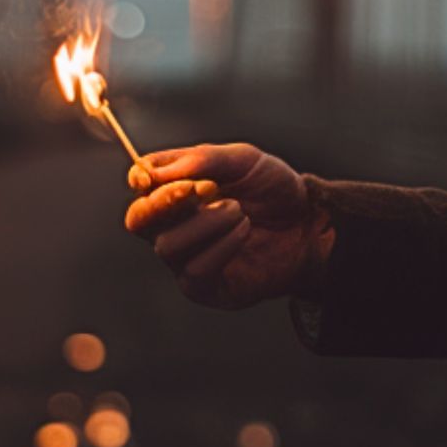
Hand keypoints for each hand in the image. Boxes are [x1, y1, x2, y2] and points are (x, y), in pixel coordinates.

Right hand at [123, 142, 330, 309]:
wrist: (308, 223)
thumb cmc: (273, 191)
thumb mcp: (243, 160)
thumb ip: (201, 159)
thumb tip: (153, 169)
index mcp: (177, 190)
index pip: (140, 185)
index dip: (141, 178)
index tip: (151, 174)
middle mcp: (174, 224)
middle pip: (138, 221)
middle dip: (160, 204)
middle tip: (193, 190)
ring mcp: (186, 258)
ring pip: (168, 246)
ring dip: (205, 223)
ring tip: (238, 211)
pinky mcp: (204, 287)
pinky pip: (194, 271)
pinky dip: (221, 247)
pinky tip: (243, 232)